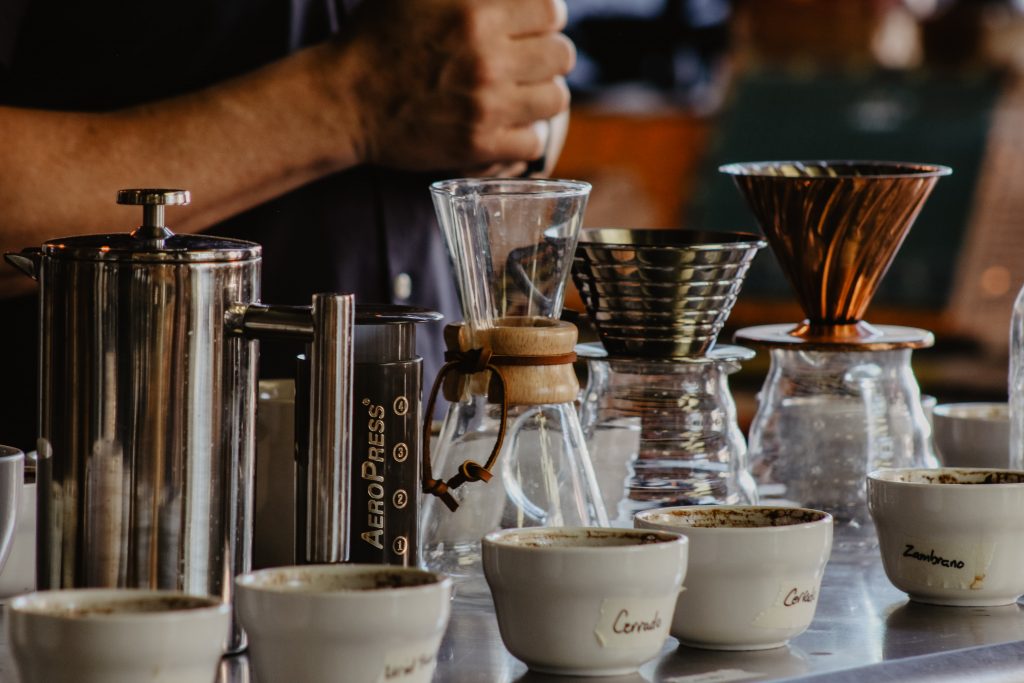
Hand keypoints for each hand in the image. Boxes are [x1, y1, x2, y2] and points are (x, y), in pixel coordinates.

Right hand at [334, 0, 574, 171]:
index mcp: (476, 12)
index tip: (531, 28)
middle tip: (526, 63)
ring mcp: (486, 105)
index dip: (545, 19)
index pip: (551, 11)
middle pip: (562, 55)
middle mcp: (487, 57)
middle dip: (547, 57)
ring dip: (540, 97)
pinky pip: (535, 141)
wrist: (346, 100)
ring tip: (519, 95)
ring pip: (556, 99)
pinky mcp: (480, 145)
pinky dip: (524, 136)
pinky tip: (507, 127)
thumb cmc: (378, 39)